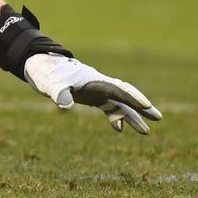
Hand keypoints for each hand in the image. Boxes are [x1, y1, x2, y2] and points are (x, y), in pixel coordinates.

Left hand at [24, 53, 161, 133]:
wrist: (38, 66)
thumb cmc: (46, 73)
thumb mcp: (51, 83)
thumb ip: (59, 92)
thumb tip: (64, 104)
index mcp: (94, 80)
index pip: (118, 89)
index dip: (133, 97)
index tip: (147, 106)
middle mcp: (98, 84)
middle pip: (124, 95)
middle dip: (141, 106)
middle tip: (158, 117)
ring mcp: (96, 90)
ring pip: (119, 104)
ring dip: (132, 116)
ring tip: (146, 131)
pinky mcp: (90, 96)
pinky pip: (108, 107)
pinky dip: (115, 117)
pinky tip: (118, 129)